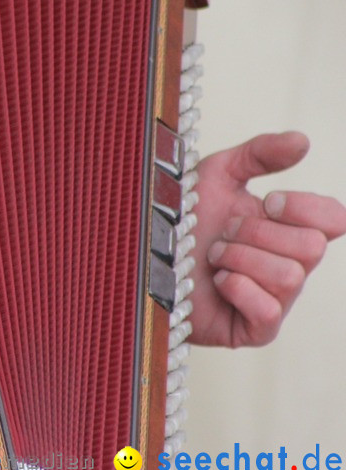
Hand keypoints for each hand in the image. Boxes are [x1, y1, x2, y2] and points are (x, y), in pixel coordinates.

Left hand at [188, 131, 345, 346]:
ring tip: (212, 257)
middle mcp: (290, 266)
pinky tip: (217, 281)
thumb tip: (302, 140)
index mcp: (289, 230)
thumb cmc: (183, 219)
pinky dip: (237, 288)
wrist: (143, 256)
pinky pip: (268, 310)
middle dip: (257, 233)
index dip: (302, 208)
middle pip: (312, 248)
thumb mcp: (217, 175)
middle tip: (224, 233)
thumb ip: (259, 154)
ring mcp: (276, 300)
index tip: (265, 201)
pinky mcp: (255, 329)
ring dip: (239, 258)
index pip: (335, 219)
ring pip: (288, 276)